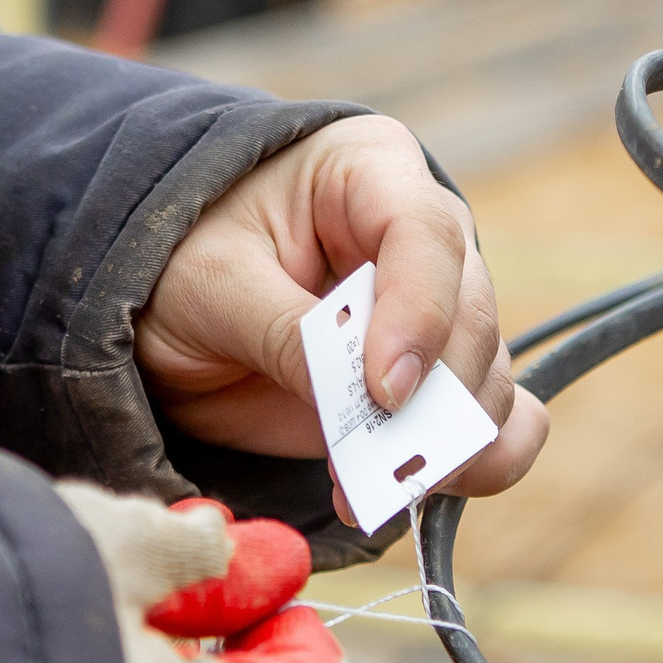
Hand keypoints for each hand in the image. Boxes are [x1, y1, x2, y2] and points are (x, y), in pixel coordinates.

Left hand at [136, 115, 548, 522]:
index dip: (418, 312)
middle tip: (382, 465)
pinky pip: (501, 424)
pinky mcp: (437, 385)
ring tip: (373, 490)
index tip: (384, 390)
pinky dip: (476, 464)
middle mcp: (426, 237)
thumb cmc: (180, 263)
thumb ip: (285, 331)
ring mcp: (440, 314)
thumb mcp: (211, 284)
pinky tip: (416, 490)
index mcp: (371, 171)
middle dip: (433, 399)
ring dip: (444, 444)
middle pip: (471, 315)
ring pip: (488, 379)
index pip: (425, 232)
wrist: (160, 314)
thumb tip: (360, 396)